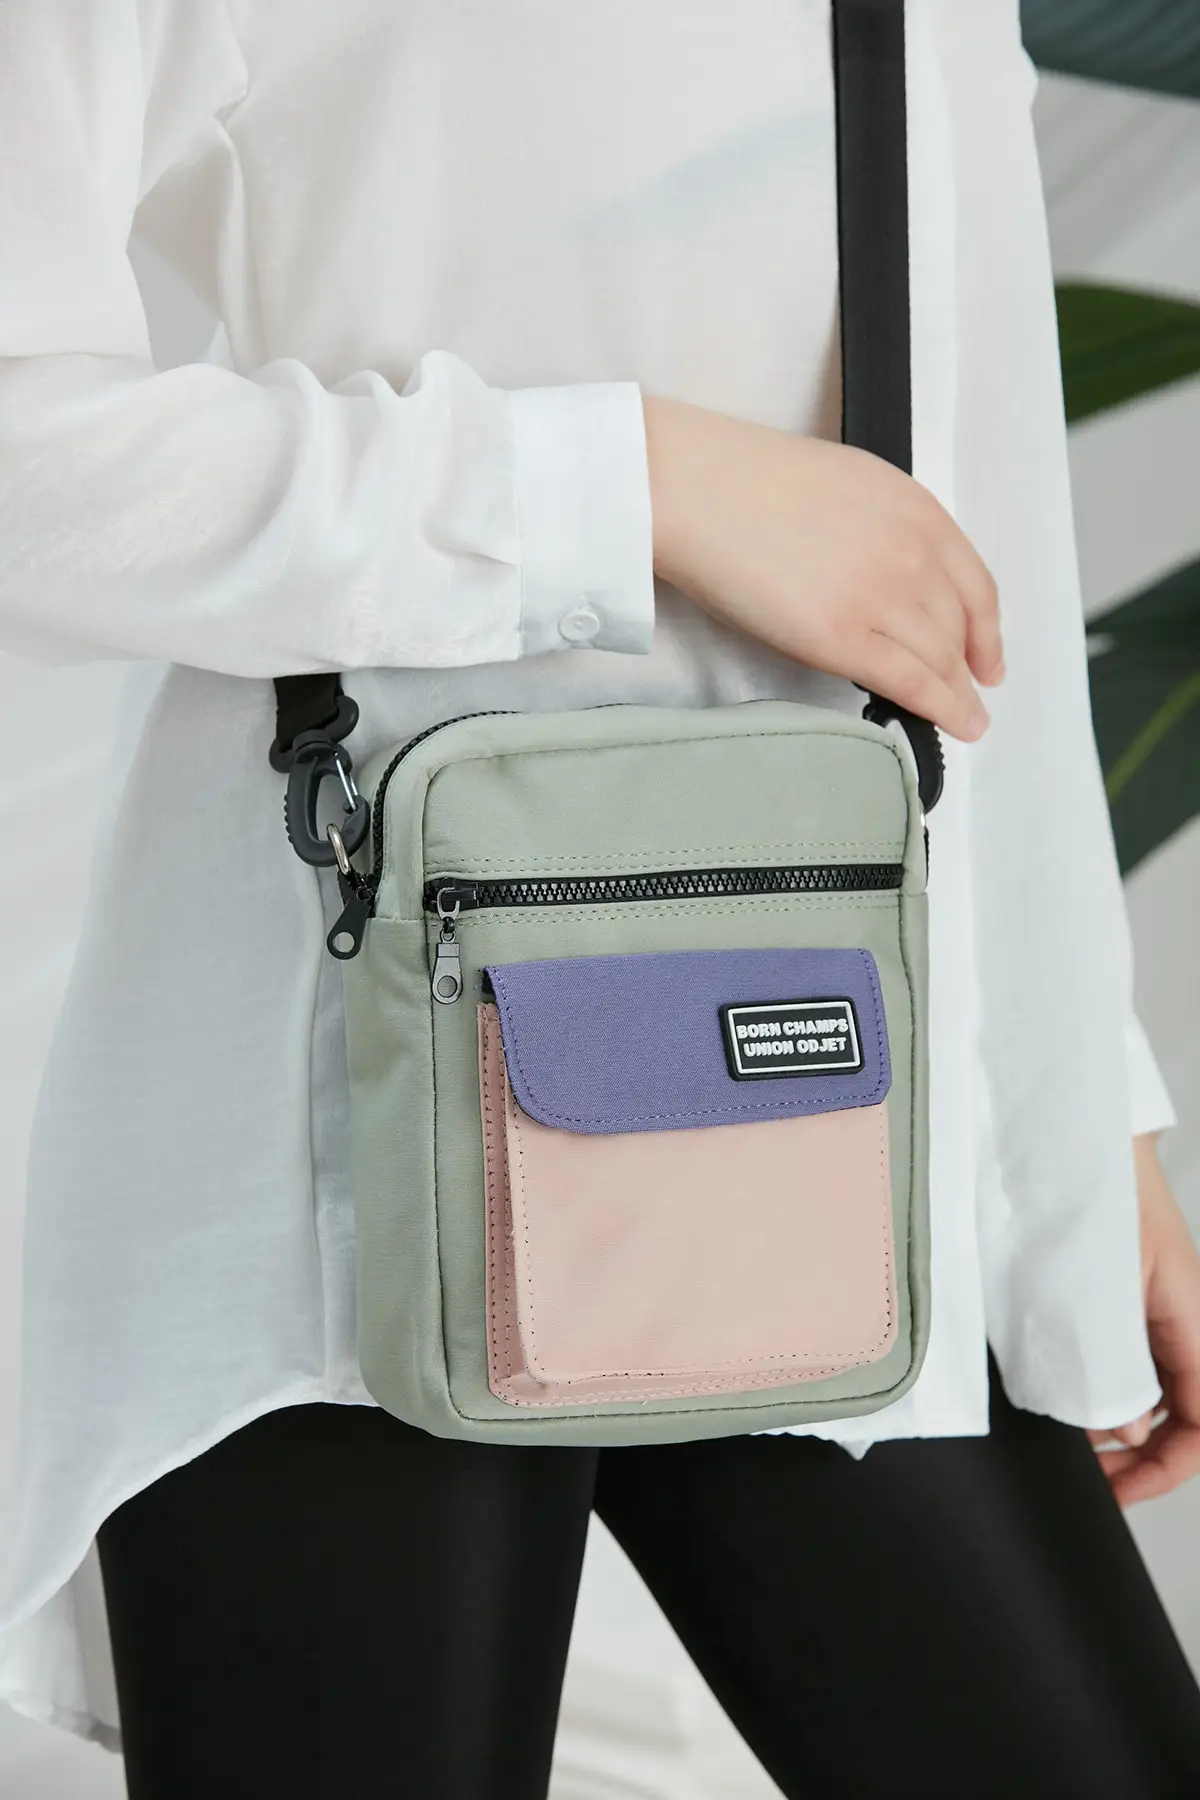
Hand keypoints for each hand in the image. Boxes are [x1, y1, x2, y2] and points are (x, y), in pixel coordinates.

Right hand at [643, 395, 1003, 741]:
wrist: (695, 489)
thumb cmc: (744, 483)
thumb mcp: (847, 486)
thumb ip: (885, 530)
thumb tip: (895, 581)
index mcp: (914, 509)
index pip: (974, 583)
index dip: (988, 630)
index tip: (989, 657)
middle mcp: (909, 551)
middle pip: (958, 627)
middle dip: (967, 667)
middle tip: (968, 693)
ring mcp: (878, 595)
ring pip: (940, 659)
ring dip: (958, 694)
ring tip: (964, 717)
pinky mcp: (841, 637)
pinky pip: (911, 682)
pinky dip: (942, 708)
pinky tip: (958, 723)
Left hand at [1089, 1134, 1199, 1505]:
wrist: (1071, 1138)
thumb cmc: (1096, 1198)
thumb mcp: (1101, 1297)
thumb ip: (1116, 1371)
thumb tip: (1124, 1430)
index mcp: (1194, 1323)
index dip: (1164, 1470)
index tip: (1116, 1490)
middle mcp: (1180, 1323)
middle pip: (1180, 1417)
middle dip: (1136, 1455)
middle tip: (1085, 1472)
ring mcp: (1151, 1312)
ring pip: (1150, 1393)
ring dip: (1115, 1424)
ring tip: (1069, 1435)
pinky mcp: (1122, 1301)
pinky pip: (1125, 1362)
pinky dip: (1098, 1388)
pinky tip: (1064, 1394)